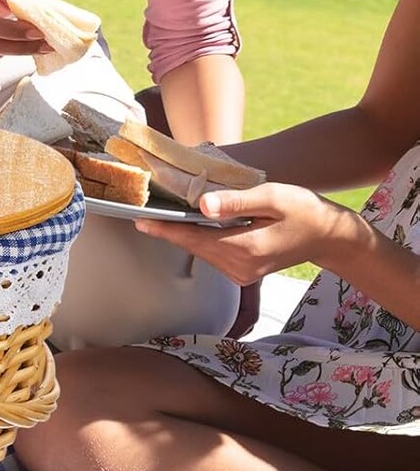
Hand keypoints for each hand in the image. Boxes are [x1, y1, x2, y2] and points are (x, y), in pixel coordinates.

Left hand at [134, 180, 346, 284]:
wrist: (331, 236)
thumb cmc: (304, 210)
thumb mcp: (272, 197)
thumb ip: (236, 201)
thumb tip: (201, 205)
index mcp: (246, 248)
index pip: (194, 238)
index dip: (165, 229)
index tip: (139, 221)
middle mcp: (241, 266)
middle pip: (194, 245)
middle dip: (170, 229)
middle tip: (144, 209)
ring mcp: (242, 273)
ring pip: (202, 250)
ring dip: (185, 234)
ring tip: (164, 212)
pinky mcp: (244, 272)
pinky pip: (213, 254)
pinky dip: (200, 239)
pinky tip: (193, 222)